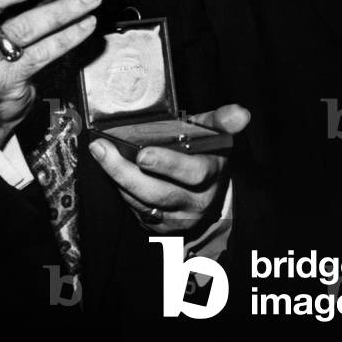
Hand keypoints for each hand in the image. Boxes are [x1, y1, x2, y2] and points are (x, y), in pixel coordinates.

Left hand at [89, 103, 249, 234]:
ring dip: (118, 178)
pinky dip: (122, 190)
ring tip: (100, 153)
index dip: (168, 164)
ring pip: (144, 203)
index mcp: (212, 175)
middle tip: (104, 150)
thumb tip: (241, 113)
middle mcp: (196, 201)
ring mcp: (178, 218)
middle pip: (160, 193)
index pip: (194, 173)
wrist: (213, 196)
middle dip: (127, 172)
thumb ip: (223, 121)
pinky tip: (109, 170)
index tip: (143, 153)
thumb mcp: (216, 135)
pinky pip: (137, 211)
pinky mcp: (162, 228)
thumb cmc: (208, 156)